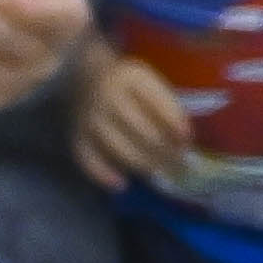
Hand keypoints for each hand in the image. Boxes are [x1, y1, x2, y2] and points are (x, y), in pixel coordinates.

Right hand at [71, 52, 197, 189]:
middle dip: (164, 151)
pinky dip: (103, 174)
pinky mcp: (75, 136)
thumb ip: (164, 105)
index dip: (175, 123)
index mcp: (131, 78)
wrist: (81, 79)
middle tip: (179, 166)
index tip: (187, 141)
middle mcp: (107, 96)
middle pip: (141, 129)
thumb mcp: (146, 82)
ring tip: (158, 172)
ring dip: (142, 164)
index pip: (158, 103)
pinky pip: (88, 159)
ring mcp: (89, 118)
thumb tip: (182, 141)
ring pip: (119, 148)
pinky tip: (120, 184)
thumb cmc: (125, 85)